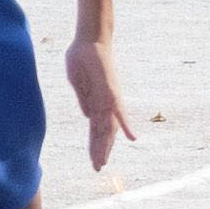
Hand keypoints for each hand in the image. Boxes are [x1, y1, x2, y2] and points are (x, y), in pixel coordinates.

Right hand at [67, 37, 137, 167]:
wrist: (89, 41)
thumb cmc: (81, 59)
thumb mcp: (78, 83)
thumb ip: (84, 100)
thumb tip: (89, 117)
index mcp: (95, 103)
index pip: (96, 130)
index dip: (95, 145)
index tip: (94, 160)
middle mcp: (105, 103)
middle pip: (104, 132)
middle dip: (100, 151)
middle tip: (97, 168)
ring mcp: (109, 98)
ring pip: (108, 127)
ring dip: (106, 145)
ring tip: (102, 161)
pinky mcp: (111, 91)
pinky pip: (119, 110)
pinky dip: (125, 124)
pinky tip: (131, 137)